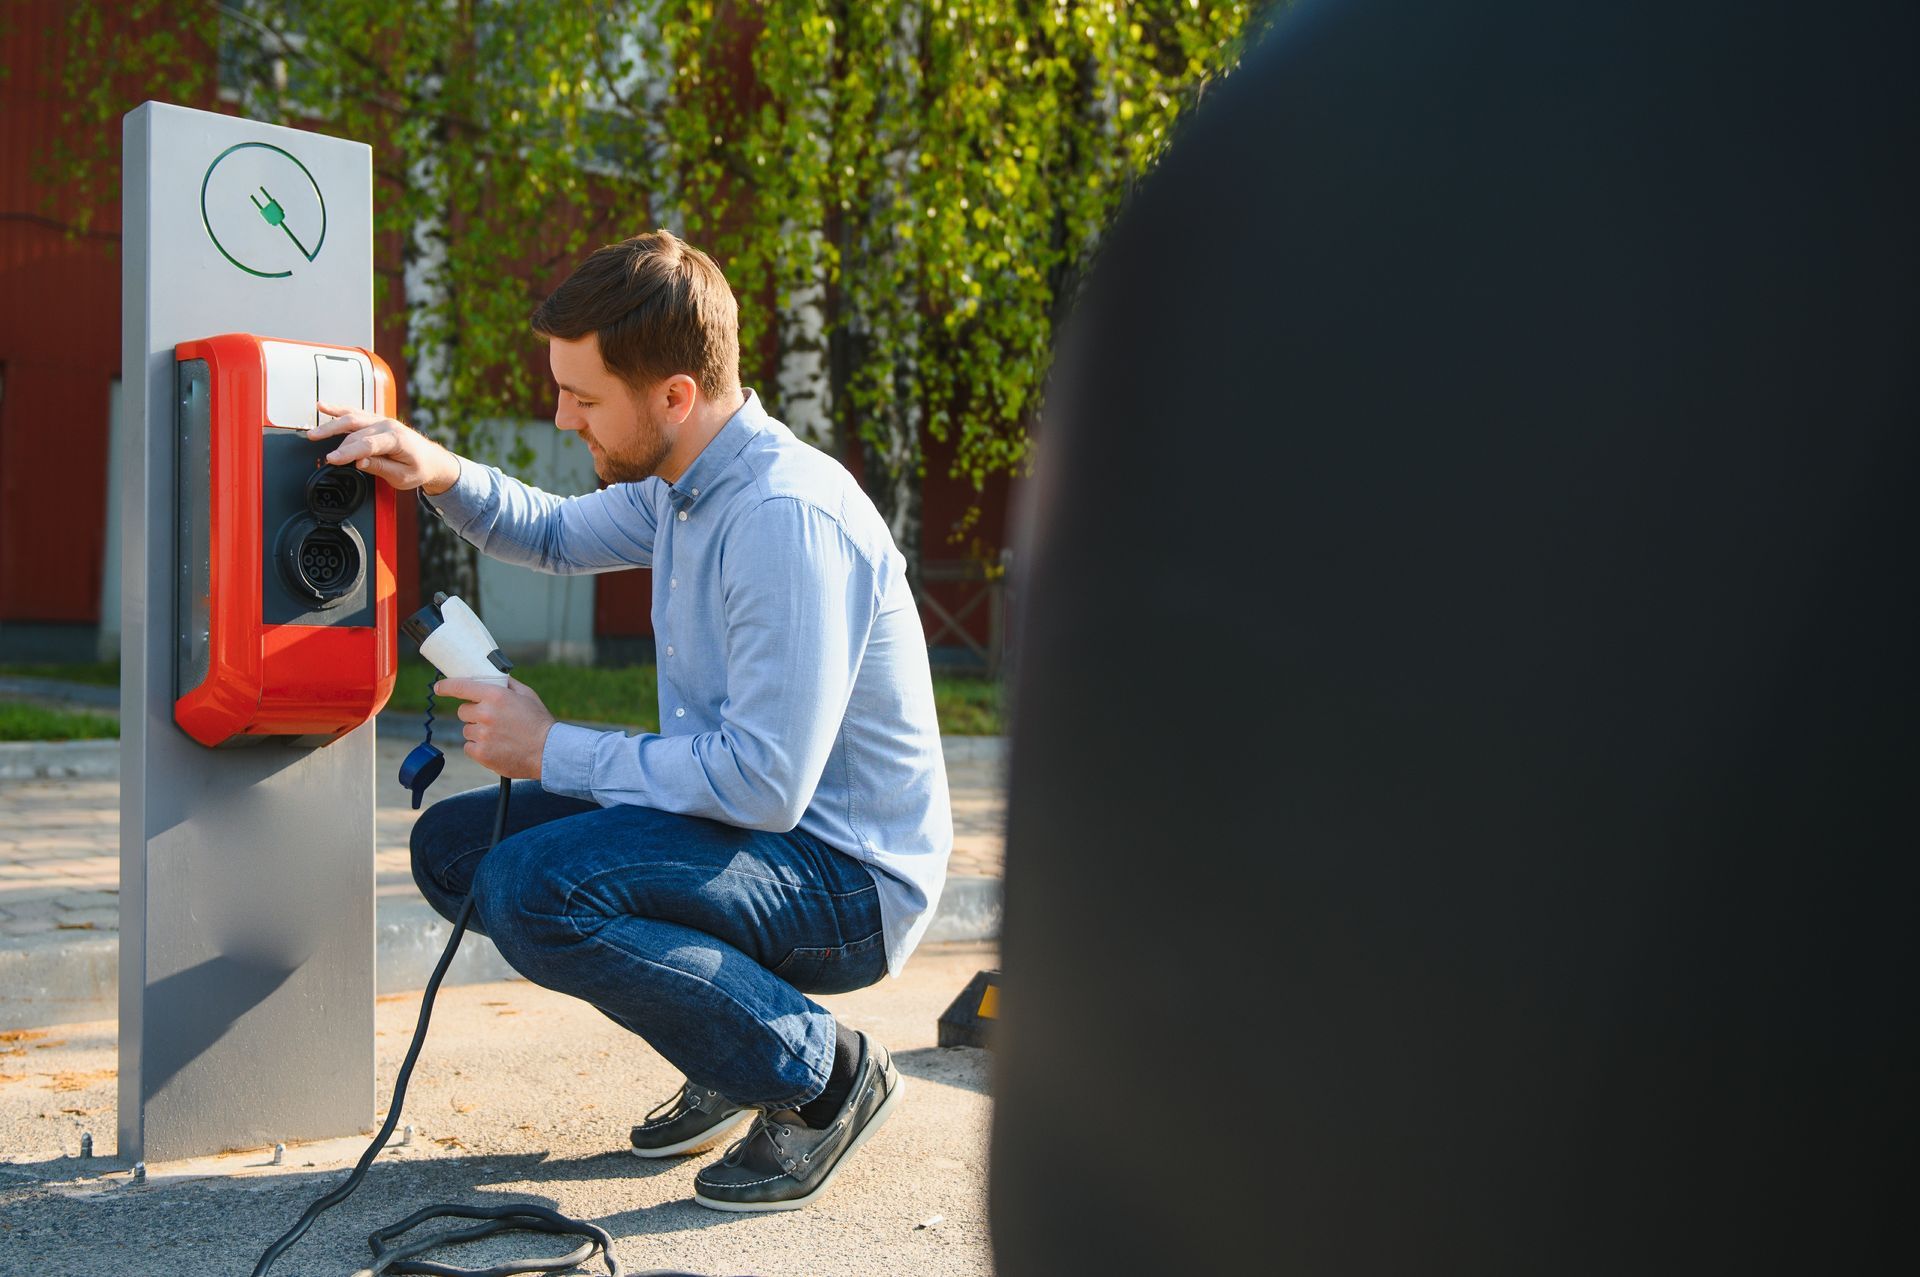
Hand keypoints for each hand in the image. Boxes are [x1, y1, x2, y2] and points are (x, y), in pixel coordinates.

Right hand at [309, 402, 460, 493]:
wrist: (432, 460)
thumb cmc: (420, 468)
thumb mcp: (402, 476)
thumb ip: (380, 468)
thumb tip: (360, 462)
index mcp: (397, 439)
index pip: (367, 445)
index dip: (348, 453)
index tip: (332, 460)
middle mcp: (388, 426)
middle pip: (356, 431)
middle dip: (336, 442)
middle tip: (320, 450)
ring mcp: (381, 421)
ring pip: (352, 418)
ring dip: (331, 425)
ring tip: (314, 433)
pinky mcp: (376, 420)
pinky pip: (355, 413)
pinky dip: (338, 410)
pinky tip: (323, 407)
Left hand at [436, 677, 555, 779]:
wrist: (549, 752)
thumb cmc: (540, 723)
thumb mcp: (527, 695)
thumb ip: (507, 685)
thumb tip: (493, 678)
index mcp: (495, 695)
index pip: (461, 687)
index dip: (447, 686)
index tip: (439, 688)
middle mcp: (485, 713)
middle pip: (462, 711)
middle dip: (473, 714)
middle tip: (491, 720)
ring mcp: (482, 735)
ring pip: (466, 730)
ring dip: (477, 732)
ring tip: (498, 736)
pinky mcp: (481, 753)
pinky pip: (469, 747)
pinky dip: (478, 748)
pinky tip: (495, 747)